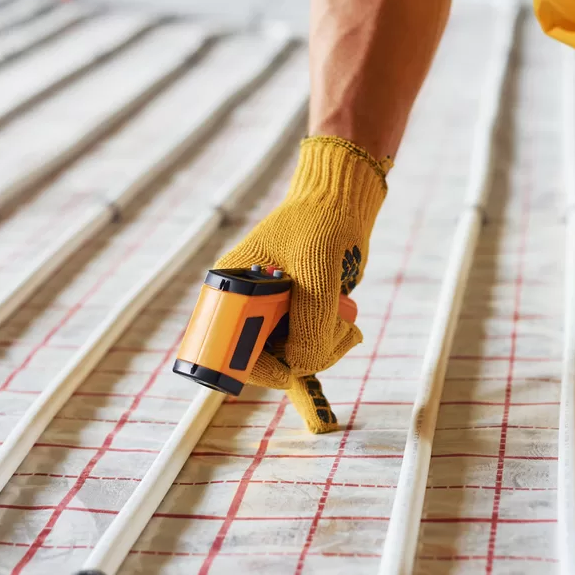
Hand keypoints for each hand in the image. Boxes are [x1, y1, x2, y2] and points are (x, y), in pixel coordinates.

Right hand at [216, 136, 388, 432]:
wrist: (341, 202)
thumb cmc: (321, 224)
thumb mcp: (316, 272)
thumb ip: (310, 322)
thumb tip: (302, 365)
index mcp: (230, 288)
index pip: (226, 347)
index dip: (253, 367)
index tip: (288, 372)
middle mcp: (246, 304)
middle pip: (262, 360)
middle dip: (301, 358)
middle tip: (337, 336)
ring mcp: (271, 311)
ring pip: (290, 357)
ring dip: (324, 348)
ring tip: (347, 322)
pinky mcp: (295, 314)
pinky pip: (307, 346)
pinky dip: (329, 343)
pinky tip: (347, 326)